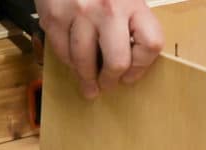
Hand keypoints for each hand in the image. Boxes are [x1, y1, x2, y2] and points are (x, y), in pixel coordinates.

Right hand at [35, 0, 163, 98]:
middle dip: (110, 80)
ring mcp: (80, 12)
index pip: (150, 45)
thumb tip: (129, 65)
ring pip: (84, 63)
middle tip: (106, 85)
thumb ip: (132, 25)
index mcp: (133, 3)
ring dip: (86, 78)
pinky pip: (62, 52)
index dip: (141, 67)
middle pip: (117, 62)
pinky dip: (67, 61)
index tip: (131, 75)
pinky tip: (72, 61)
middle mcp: (109, 8)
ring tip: (87, 84)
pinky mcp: (54, 16)